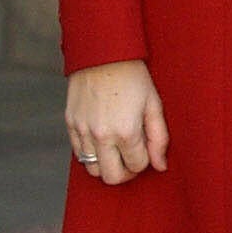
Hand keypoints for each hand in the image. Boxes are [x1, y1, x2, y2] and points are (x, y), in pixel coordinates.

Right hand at [65, 59, 168, 184]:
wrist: (103, 55)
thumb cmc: (135, 78)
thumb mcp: (154, 104)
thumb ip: (159, 138)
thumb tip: (161, 166)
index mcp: (126, 131)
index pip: (137, 166)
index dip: (145, 162)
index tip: (147, 151)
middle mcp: (101, 136)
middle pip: (111, 177)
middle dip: (125, 173)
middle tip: (132, 160)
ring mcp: (83, 132)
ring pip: (92, 170)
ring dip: (107, 166)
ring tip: (118, 151)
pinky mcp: (70, 125)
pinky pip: (78, 154)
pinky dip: (91, 154)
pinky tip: (103, 141)